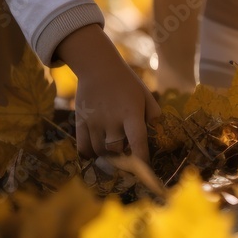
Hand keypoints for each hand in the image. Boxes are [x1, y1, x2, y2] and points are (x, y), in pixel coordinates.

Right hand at [56, 24, 161, 162]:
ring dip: (107, 156)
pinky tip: (97, 151)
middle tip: (126, 157)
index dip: (141, 158)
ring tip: (113, 151)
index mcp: (132, 113)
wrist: (98, 67)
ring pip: (100, 151)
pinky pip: (83, 148)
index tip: (145, 170)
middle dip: (123, 157)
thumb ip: (154, 113)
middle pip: (116, 150)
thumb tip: (157, 132)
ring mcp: (95, 122)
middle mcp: (113, 120)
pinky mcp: (81, 122)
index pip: (138, 141)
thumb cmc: (127, 82)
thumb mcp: (145, 94)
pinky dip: (90, 154)